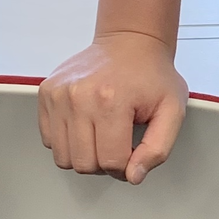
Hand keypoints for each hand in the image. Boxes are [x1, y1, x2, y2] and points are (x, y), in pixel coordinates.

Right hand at [38, 32, 187, 184]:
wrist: (130, 42)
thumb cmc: (152, 75)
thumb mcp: (172, 111)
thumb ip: (157, 149)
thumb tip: (132, 176)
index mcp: (112, 101)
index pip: (111, 162)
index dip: (126, 166)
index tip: (133, 151)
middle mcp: (79, 97)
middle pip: (84, 164)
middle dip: (104, 162)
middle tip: (118, 141)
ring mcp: (59, 94)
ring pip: (63, 157)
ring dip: (84, 154)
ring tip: (101, 134)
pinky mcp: (46, 93)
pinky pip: (49, 140)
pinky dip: (67, 141)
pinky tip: (86, 124)